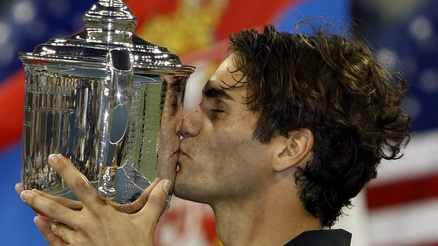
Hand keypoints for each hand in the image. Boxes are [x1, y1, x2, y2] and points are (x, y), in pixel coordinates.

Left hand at [17, 154, 170, 245]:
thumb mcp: (147, 222)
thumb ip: (155, 201)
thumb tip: (165, 183)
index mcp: (102, 213)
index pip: (80, 186)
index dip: (66, 170)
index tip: (53, 158)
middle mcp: (86, 224)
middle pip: (57, 207)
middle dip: (38, 196)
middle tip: (23, 187)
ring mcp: (78, 240)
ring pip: (53, 223)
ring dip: (39, 211)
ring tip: (27, 199)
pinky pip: (56, 241)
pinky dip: (47, 232)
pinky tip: (39, 223)